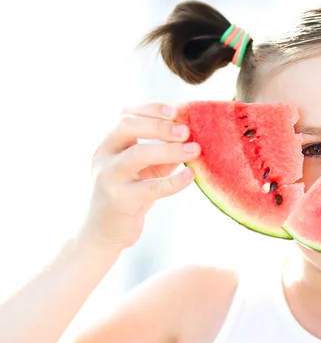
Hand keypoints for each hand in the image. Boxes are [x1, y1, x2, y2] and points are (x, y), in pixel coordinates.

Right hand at [81, 103, 199, 249]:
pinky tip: (191, 175)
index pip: (125, 116)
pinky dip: (175, 180)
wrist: (103, 232)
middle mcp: (104, 157)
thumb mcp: (144, 170)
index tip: (174, 110)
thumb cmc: (128, 194)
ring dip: (169, 149)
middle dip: (159, 126)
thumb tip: (192, 136)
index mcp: (108, 144)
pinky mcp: (120, 201)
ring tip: (194, 149)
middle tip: (186, 131)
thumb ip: (163, 153)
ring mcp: (109, 178)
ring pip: (137, 154)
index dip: (150, 110)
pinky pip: (151, 187)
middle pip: (127, 127)